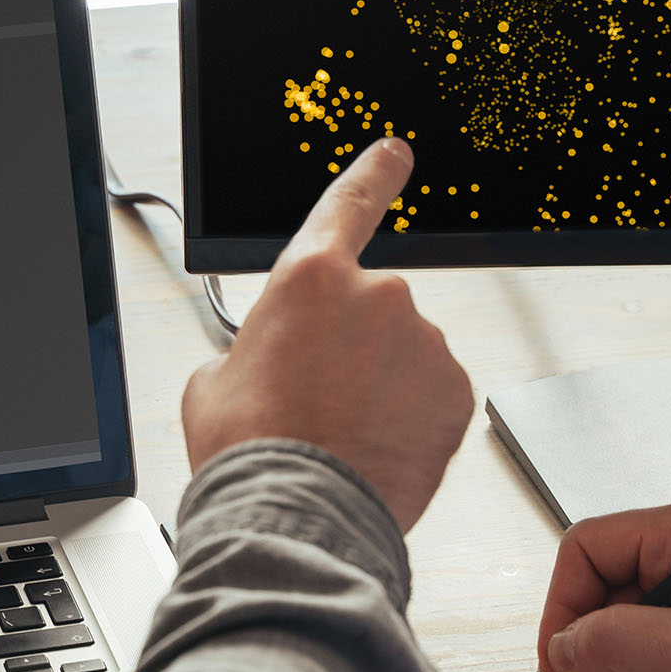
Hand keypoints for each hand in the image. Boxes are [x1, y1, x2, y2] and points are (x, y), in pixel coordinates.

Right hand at [182, 136, 473, 530]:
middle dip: (352, 346)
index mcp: (309, 277)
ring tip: (344, 434)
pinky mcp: (455, 390)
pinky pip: (434, 392)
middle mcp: (377, 295)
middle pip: (371, 306)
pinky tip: (378, 445)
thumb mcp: (215, 381)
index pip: (350, 202)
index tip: (395, 154)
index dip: (375, 173)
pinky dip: (412, 416)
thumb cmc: (253, 452)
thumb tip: (269, 357)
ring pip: (406, 354)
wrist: (298, 517)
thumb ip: (254, 344)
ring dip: (383, 385)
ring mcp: (424, 341)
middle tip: (318, 400)